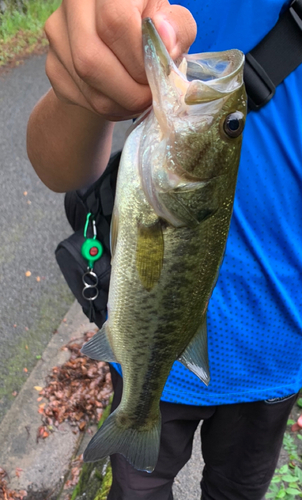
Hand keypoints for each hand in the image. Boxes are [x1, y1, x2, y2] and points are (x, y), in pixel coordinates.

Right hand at [44, 0, 195, 120]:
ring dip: (121, 104)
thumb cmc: (150, 31)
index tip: (158, 73)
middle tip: (149, 96)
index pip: (114, 22)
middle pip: (90, 59)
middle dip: (128, 90)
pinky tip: (123, 100)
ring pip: (86, 85)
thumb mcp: (173, 23)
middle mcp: (74, 4)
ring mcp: (57, 35)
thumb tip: (165, 39)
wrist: (118, 48)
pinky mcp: (53, 66)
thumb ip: (177, 28)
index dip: (138, 58)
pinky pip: (82, 99)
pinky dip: (110, 109)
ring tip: (140, 100)